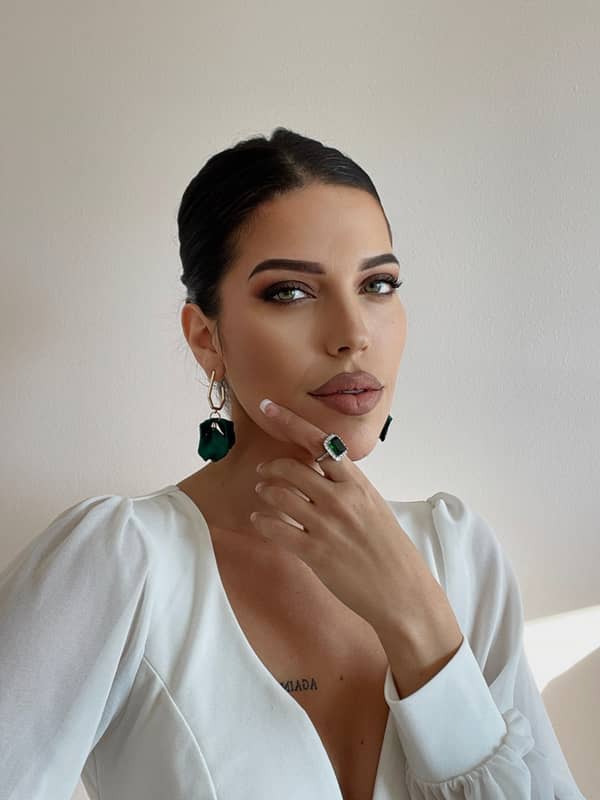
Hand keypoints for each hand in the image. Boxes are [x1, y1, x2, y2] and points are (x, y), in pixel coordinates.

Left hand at [251, 398, 460, 643]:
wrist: (402, 590)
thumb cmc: (389, 547)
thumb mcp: (373, 506)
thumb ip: (348, 487)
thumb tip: (323, 472)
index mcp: (357, 483)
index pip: (320, 442)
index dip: (290, 422)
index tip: (268, 406)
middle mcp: (340, 499)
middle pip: (292, 468)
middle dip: (271, 466)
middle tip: (264, 470)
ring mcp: (327, 526)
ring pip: (280, 496)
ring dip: (266, 492)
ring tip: (263, 493)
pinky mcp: (315, 553)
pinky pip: (277, 530)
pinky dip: (263, 522)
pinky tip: (259, 521)